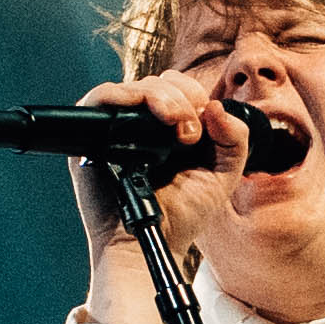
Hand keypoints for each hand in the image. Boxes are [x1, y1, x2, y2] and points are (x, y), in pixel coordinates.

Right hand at [68, 71, 245, 315]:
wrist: (153, 241)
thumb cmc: (181, 216)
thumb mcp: (221, 173)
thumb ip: (234, 138)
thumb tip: (216, 107)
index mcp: (167, 130)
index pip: (176, 88)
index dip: (193, 93)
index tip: (205, 121)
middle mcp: (139, 126)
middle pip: (157, 82)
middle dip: (182, 97)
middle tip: (190, 133)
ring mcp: (115, 130)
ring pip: (134, 86)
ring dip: (162, 98)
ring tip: (178, 130)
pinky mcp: (90, 138)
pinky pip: (101, 97)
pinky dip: (125, 96)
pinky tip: (150, 117)